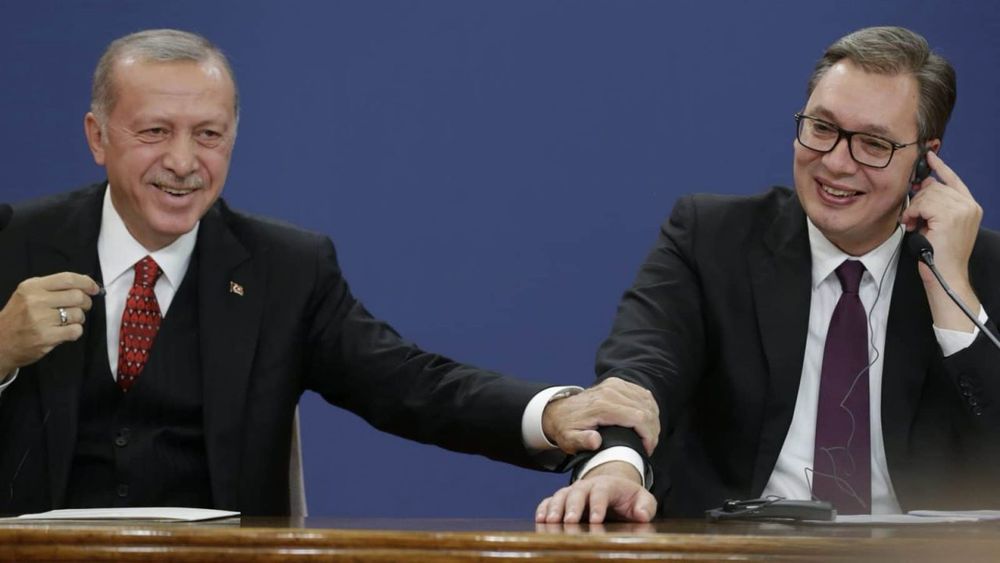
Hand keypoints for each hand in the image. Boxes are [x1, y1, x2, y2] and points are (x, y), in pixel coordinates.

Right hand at [0, 273, 100, 374]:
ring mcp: (41, 320)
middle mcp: (36, 301)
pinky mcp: (46, 337)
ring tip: (67, 321)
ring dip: (79, 318)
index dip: (86, 283)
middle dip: (86, 302)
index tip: (94, 288)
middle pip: (77, 296)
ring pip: (78, 314)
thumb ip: (53, 287)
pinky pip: (76, 331)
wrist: (0, 342)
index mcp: (32, 287)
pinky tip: (65, 331)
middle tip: (82, 307)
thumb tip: (85, 283)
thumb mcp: (28, 294)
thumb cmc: (18, 317)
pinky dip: (75, 331)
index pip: (68, 279)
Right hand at [535, 461, 656, 522]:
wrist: (614, 489)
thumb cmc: (629, 498)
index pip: (601, 492)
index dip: (597, 505)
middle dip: (572, 507)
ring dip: (554, 508)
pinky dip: (543, 508)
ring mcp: (573, 492)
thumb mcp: (643, 499)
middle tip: (568, 521)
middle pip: (577, 492)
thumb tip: (642, 515)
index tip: (596, 521)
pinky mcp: (563, 500)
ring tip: (550, 522)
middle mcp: (587, 485)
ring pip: (561, 495)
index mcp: (608, 484)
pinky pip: (549, 501)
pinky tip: (540, 520)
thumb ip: (646, 506)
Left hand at [541, 377, 658, 454]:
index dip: (648, 435)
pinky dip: (649, 408)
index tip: (646, 449)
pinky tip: (646, 421)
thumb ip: (581, 441)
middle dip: (653, 430)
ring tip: (648, 436)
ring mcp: (615, 385)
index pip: (638, 417)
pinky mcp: (617, 383)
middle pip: (646, 410)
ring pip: (647, 401)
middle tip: (648, 446)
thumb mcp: (569, 440)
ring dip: (653, 420)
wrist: (558, 411)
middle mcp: (610, 391)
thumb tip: (595, 441)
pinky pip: (643, 394)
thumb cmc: (566, 428)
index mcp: (601, 406)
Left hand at [899, 151, 982, 330]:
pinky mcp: (950, 216)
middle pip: (935, 186)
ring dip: (914, 209)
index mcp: (970, 207)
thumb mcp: (939, 224)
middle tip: (912, 218)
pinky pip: (923, 204)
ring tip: (913, 224)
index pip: (954, 180)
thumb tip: (922, 186)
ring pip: (927, 194)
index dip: (940, 167)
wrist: (945, 274)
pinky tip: (913, 225)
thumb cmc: (939, 254)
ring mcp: (962, 210)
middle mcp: (969, 205)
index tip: (929, 156)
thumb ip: (936, 205)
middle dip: (918, 200)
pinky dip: (913, 213)